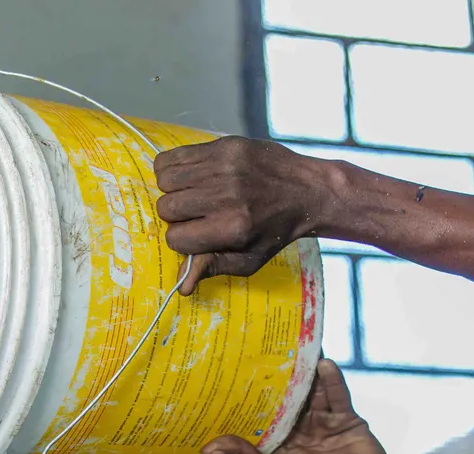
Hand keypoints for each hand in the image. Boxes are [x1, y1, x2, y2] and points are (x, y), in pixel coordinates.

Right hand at [155, 137, 339, 293]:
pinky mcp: (224, 146)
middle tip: (194, 214)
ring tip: (190, 194)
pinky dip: (172, 168)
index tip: (195, 235)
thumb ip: (214, 267)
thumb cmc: (275, 230)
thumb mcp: (250, 259)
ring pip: (166, 180)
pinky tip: (188, 176)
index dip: (181, 240)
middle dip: (175, 216)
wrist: (308, 191)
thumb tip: (181, 287)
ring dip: (172, 190)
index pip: (176, 237)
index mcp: (231, 228)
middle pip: (167, 207)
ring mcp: (224, 167)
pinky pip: (174, 156)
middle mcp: (226, 195)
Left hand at [203, 360, 394, 453]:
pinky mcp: (348, 421)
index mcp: (280, 446)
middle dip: (280, 377)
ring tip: (296, 347)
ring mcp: (325, 425)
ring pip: (313, 392)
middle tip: (268, 348)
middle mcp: (300, 433)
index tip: (238, 372)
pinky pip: (337, 395)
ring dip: (306, 372)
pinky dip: (331, 379)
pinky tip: (322, 362)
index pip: (263, 415)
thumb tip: (208, 448)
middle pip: (288, 399)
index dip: (252, 397)